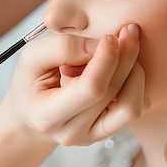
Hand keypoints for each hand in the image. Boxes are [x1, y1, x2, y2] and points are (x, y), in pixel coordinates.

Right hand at [6, 24, 142, 145]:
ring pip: (130, 107)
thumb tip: (98, 45)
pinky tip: (125, 67)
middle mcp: (72, 132)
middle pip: (113, 93)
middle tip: (129, 30)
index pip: (90, 89)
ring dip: (136, 73)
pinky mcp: (107, 132)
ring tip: (129, 49)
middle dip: (126, 57)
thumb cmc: (29, 82)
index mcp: (47, 115)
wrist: (30, 112)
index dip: (106, 59)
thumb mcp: (31, 57)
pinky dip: (136, 85)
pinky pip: (133, 110)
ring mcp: (92, 136)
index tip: (109, 36)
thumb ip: (61, 47)